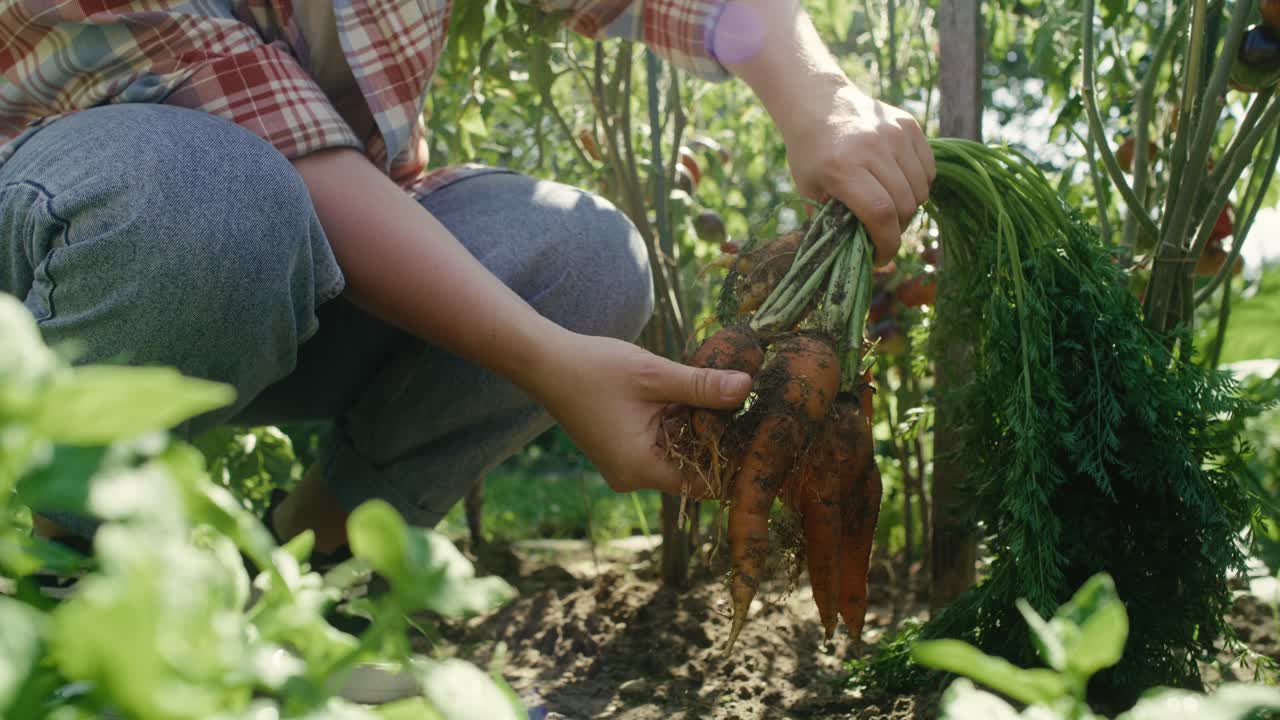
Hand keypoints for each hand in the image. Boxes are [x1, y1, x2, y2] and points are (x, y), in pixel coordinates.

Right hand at [529, 330, 753, 495]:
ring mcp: (624, 467)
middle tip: (746, 410)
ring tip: (722, 400)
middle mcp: (632, 478)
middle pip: (691, 470)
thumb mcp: (655, 375)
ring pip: (677, 456)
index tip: (754, 434)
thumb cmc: (594, 369)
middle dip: (716, 440)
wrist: (546, 363)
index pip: (703, 484)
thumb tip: (747, 387)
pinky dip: (676, 426)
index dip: (730, 462)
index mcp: (640, 469)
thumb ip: (702, 386)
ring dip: (696, 430)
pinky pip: (660, 447)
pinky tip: (690, 399)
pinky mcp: (621, 451)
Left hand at [783, 84, 934, 263]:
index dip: (886, 243)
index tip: (881, 257)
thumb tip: (849, 258)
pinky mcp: (909, 125)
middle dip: (897, 229)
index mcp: (843, 167)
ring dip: (910, 208)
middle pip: (905, 204)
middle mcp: (872, 148)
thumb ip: (828, 222)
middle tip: (883, 232)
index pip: (880, 214)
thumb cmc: (810, 152)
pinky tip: (900, 185)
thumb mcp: (808, 189)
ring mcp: (894, 133)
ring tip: (890, 208)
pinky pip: (928, 168)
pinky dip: (920, 184)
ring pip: (921, 188)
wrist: (819, 102)